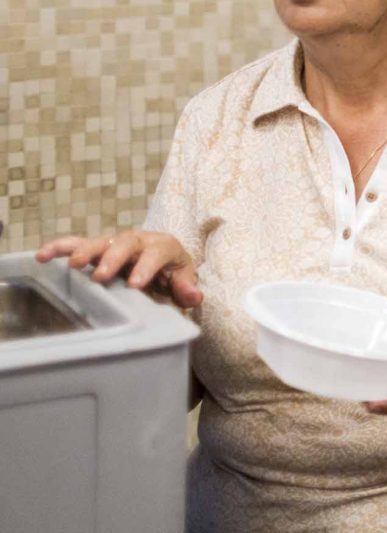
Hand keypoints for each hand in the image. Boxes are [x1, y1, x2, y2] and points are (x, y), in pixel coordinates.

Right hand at [37, 230, 202, 308]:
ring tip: (73, 264)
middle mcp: (139, 240)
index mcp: (164, 246)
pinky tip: (42, 255)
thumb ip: (186, 289)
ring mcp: (116, 243)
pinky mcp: (97, 248)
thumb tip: (193, 297)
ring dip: (86, 250)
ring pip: (100, 241)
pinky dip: (60, 247)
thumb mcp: (182, 281)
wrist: (161, 263)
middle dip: (113, 258)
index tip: (135, 284)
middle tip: (101, 276)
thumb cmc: (171, 274)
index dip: (147, 266)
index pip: (157, 252)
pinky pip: (77, 243)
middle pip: (126, 243)